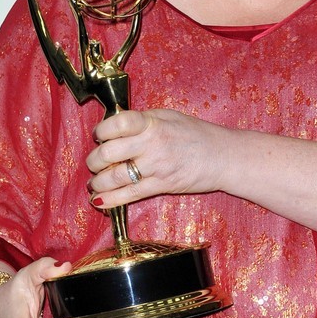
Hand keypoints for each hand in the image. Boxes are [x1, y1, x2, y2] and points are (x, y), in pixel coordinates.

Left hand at [86, 108, 227, 208]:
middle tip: (94, 163)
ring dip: (98, 183)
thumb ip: (141, 121)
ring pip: (114, 177)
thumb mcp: (168, 116)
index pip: (116, 124)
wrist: (222, 157)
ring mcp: (156, 166)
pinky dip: (110, 200)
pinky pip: (129, 195)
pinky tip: (100, 200)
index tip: (99, 136)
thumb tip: (114, 127)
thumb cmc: (196, 134)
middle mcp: (152, 143)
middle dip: (94, 161)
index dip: (101, 131)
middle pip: (108, 153)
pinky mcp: (161, 186)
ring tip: (95, 183)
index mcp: (152, 123)